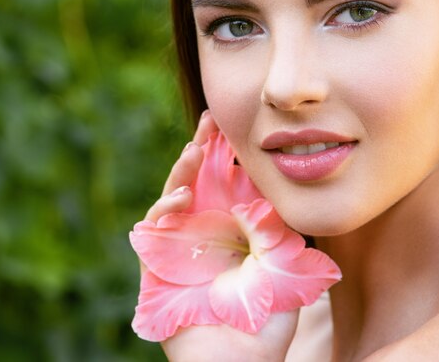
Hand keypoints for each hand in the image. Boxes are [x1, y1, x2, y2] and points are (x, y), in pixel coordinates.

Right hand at [140, 111, 298, 361]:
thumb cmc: (267, 317)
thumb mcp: (283, 263)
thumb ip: (277, 228)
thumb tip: (269, 189)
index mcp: (235, 229)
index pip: (229, 183)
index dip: (230, 156)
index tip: (236, 127)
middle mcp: (206, 232)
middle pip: (200, 182)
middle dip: (203, 150)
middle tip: (210, 120)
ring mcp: (179, 246)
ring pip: (175, 197)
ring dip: (183, 170)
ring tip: (195, 149)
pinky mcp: (156, 265)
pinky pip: (155, 229)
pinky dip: (166, 207)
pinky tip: (183, 194)